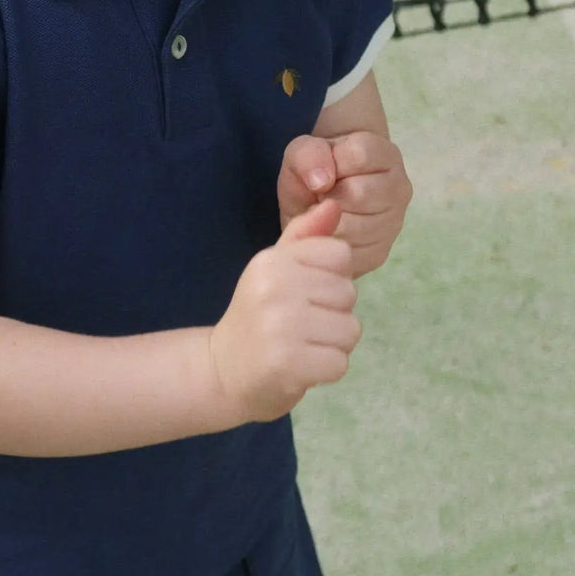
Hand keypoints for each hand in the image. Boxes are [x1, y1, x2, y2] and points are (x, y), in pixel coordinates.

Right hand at [207, 198, 360, 424]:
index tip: (305, 292)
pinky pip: (340, 363)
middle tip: (301, 325)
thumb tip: (333, 205)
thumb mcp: (275, 268)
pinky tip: (302, 366)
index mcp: (272, 260)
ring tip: (303, 345)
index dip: (331, 276)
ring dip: (334, 344)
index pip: (340, 255)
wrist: (224, 370)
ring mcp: (281, 328)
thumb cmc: (257, 315)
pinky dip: (327, 370)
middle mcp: (274, 288)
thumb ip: (304, 237)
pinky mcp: (289, 364)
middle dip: (334, 313)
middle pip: (349, 293)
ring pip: (350, 330)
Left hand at [277, 130, 412, 276]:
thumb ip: (309, 155)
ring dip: (327, 220)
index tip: (325, 170)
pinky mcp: (377, 253)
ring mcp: (393, 224)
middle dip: (330, 195)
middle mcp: (399, 189)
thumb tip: (321, 181)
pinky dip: (328, 242)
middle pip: (359, 193)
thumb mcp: (303, 152)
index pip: (360, 155)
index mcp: (386, 156)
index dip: (333, 163)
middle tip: (322, 195)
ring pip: (353, 226)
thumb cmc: (313, 173)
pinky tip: (327, 231)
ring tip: (325, 212)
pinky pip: (347, 252)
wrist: (314, 205)